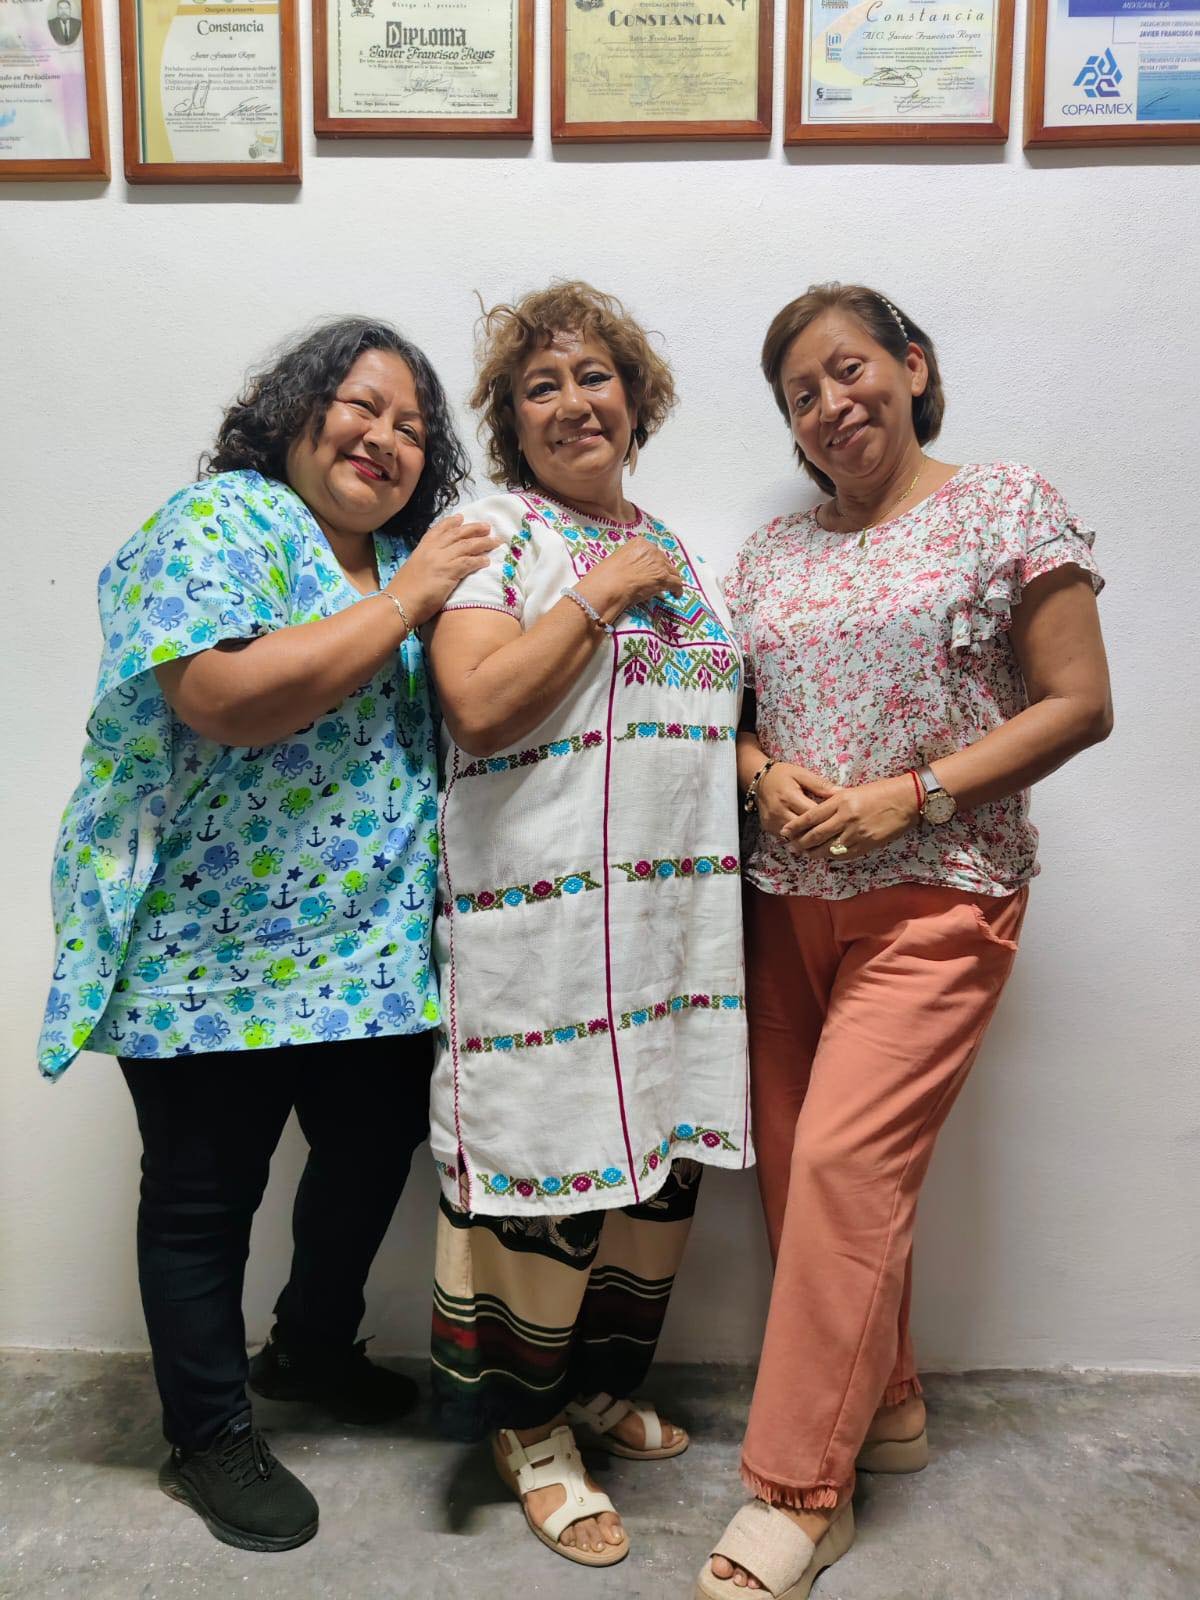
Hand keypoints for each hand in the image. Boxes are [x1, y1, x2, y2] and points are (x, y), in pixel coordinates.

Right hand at [390, 513, 496, 624]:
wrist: (398, 604)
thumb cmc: (403, 593)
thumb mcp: (412, 571)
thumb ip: (424, 564)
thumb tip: (434, 566)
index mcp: (421, 549)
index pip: (437, 530)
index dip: (451, 523)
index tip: (461, 517)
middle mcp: (431, 550)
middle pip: (456, 534)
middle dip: (473, 528)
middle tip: (486, 526)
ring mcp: (440, 560)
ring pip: (466, 546)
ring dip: (483, 543)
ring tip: (495, 541)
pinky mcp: (448, 572)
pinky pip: (468, 562)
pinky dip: (479, 560)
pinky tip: (487, 561)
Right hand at [576, 536, 682, 620]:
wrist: (607, 585)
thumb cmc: (606, 577)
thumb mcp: (618, 560)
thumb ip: (631, 561)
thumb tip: (637, 572)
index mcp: (639, 543)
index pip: (653, 552)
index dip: (655, 562)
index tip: (654, 568)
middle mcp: (651, 550)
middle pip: (664, 561)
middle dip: (663, 570)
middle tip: (661, 580)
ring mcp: (658, 564)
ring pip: (673, 572)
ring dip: (671, 580)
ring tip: (671, 588)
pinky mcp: (663, 578)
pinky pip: (676, 583)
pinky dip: (677, 590)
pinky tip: (676, 595)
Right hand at [754, 761, 835, 838]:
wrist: (760, 779)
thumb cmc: (783, 774)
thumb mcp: (802, 774)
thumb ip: (820, 785)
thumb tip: (841, 793)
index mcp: (788, 797)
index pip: (811, 815)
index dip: (826, 819)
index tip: (839, 821)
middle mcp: (778, 811)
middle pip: (803, 829)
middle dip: (819, 832)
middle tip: (834, 834)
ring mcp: (772, 821)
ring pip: (795, 837)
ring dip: (808, 838)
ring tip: (824, 838)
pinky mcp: (768, 828)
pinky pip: (786, 838)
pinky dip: (798, 838)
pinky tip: (809, 837)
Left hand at [782, 775, 920, 862]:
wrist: (907, 799)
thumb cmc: (881, 791)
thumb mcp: (853, 791)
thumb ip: (835, 802)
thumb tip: (818, 813)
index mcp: (840, 801)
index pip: (811, 817)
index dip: (795, 826)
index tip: (784, 832)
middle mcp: (846, 818)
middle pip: (815, 835)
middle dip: (800, 843)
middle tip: (790, 847)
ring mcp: (856, 833)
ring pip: (828, 848)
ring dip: (814, 853)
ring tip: (805, 854)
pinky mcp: (867, 844)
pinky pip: (844, 854)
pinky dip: (832, 856)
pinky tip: (826, 856)